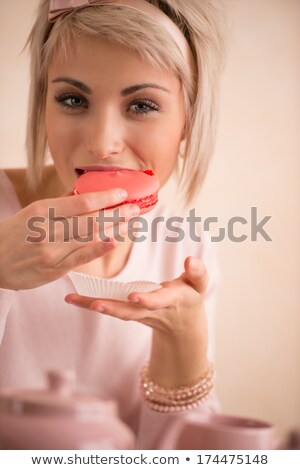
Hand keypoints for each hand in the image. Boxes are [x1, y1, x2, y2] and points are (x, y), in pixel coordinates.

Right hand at [0, 189, 139, 289]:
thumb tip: (83, 194)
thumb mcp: (31, 213)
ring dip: (114, 228)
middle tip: (135, 208)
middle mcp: (47, 230)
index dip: (105, 198)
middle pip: (90, 220)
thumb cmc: (12, 235)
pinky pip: (80, 258)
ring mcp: (51, 251)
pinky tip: (114, 241)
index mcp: (41, 211)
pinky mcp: (53, 270)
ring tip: (132, 221)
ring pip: (89, 237)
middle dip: (116, 213)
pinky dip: (98, 248)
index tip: (122, 194)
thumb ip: (59, 205)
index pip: (81, 202)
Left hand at [66, 255, 209, 386]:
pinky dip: (89, 303)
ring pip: (115, 312)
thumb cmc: (190, 295)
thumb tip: (190, 260)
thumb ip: (197, 272)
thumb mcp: (199, 284)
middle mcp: (151, 310)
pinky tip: (71, 298)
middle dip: (113, 309)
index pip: (159, 301)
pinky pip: (108, 307)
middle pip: (131, 312)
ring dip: (94, 306)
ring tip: (72, 299)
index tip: (134, 297)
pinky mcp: (126, 311)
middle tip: (94, 305)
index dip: (148, 300)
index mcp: (170, 301)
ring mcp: (137, 313)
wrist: (181, 322)